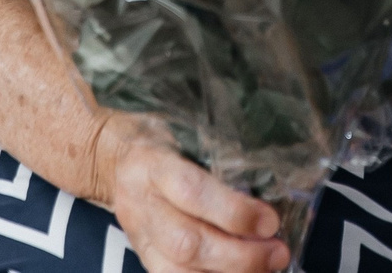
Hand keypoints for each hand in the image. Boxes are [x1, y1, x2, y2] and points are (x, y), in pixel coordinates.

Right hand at [89, 114, 287, 272]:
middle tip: (277, 253)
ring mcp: (140, 236)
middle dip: (240, 256)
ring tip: (266, 269)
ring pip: (180, 270)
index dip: (234, 212)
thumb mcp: (187, 133)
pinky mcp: (144, 258)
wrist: (113, 160)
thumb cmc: (163, 142)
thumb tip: (274, 183)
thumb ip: (220, 157)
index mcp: (153, 165)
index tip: (270, 221)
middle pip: (187, 242)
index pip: (192, 193)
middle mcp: (142, 204)